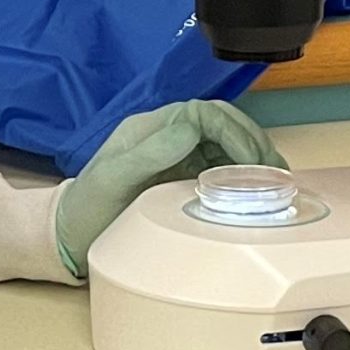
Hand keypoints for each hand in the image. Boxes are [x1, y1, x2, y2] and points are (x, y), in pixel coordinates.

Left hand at [54, 99, 283, 276]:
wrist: (71, 237)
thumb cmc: (87, 208)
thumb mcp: (113, 178)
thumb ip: (150, 152)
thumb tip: (191, 127)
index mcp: (151, 128)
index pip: (203, 113)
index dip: (233, 132)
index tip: (251, 163)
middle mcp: (167, 137)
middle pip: (222, 123)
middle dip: (252, 142)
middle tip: (276, 173)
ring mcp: (177, 157)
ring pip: (226, 144)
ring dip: (254, 158)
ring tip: (278, 182)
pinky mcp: (183, 179)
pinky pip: (221, 169)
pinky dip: (244, 176)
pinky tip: (260, 192)